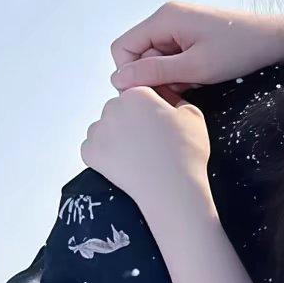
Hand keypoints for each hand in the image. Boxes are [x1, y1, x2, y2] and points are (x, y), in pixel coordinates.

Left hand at [81, 86, 212, 226]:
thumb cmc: (185, 154)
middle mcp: (114, 107)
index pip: (138, 93)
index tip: (157, 124)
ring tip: (136, 154)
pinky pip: (93, 147)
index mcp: (138, 94)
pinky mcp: (89, 152)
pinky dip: (104, 154)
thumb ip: (176, 99)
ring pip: (104, 127)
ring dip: (115, 136)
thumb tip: (165, 97)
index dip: (149, 109)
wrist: (171, 189)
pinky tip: (124, 163)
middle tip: (148, 141)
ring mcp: (98, 130)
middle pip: (119, 108)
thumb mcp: (193, 115)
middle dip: (130, 120)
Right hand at [109, 2, 283, 94]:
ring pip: (155, 59)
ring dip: (168, 78)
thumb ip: (155, 72)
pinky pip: (172, 58)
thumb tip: (118, 79)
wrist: (275, 40)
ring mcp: (179, 26)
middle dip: (153, 78)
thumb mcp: (196, 67)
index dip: (130, 75)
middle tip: (177, 95)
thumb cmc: (240, 50)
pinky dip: (180, 73)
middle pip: (139, 55)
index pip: (123, 48)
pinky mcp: (190, 36)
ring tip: (193, 86)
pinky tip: (198, 80)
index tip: (151, 94)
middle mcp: (166, 18)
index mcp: (164, 18)